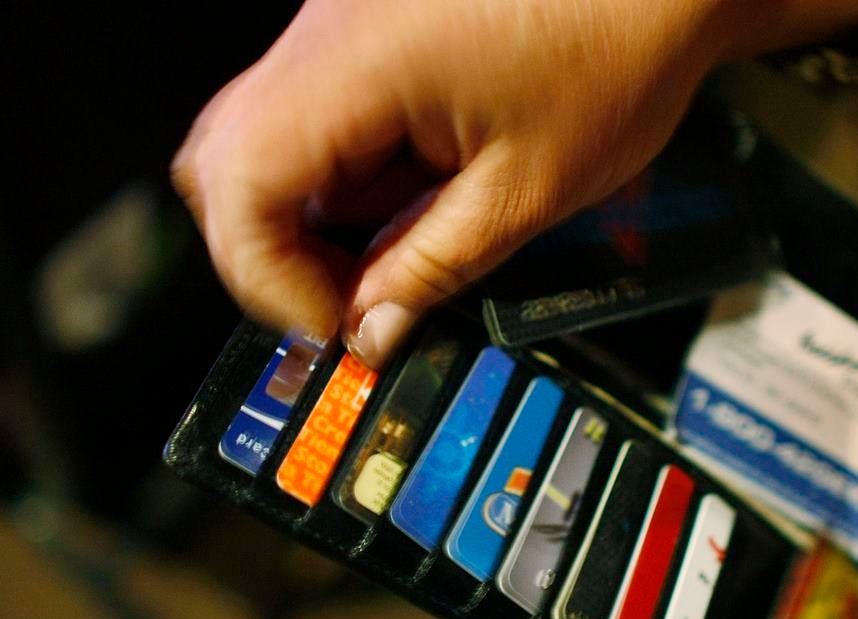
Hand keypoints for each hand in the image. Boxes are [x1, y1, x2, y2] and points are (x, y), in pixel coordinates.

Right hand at [173, 0, 857, 368]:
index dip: (266, 277)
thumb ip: (430, 269)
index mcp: (358, 62)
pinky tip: (412, 197)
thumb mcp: (525, 192)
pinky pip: (314, 116)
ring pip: (263, 140)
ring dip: (310, 218)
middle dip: (273, 252)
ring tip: (395, 252)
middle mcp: (326, 30)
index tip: (331, 324)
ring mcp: (339, 23)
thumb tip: (368, 330)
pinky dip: (343, 176)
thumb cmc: (616, 54)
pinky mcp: (364, 29)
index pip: (237, 181)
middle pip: (223, 160)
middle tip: (348, 302)